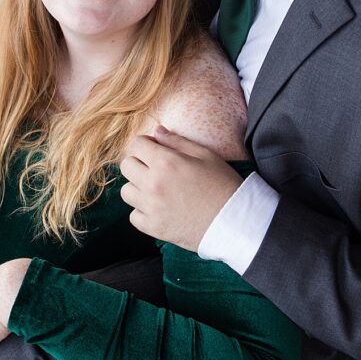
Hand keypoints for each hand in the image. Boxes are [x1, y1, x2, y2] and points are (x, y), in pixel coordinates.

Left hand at [120, 126, 243, 251]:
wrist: (234, 222)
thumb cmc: (223, 185)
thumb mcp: (205, 155)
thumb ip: (177, 141)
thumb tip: (156, 131)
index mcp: (165, 162)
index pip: (135, 145)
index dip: (144, 144)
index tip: (154, 149)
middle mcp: (153, 184)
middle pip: (126, 166)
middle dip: (138, 162)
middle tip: (154, 168)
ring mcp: (151, 208)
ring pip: (126, 192)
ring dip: (138, 187)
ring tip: (157, 189)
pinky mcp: (154, 228)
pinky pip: (133, 216)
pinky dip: (142, 212)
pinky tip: (159, 208)